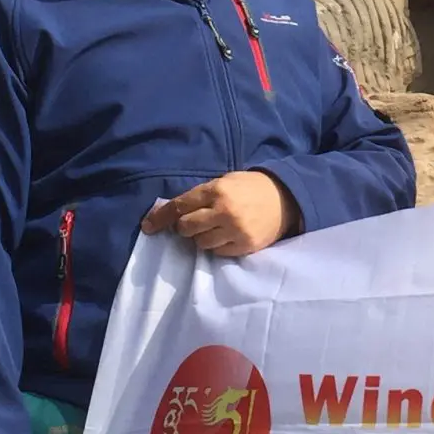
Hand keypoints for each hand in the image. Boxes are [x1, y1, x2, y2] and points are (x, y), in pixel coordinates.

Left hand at [142, 171, 300, 255]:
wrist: (285, 198)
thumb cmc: (250, 187)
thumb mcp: (226, 181)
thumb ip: (201, 195)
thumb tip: (172, 213)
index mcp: (217, 190)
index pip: (180, 206)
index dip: (161, 217)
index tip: (148, 227)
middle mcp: (224, 210)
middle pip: (186, 227)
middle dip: (184, 227)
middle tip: (193, 223)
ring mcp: (235, 230)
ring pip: (200, 243)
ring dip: (201, 237)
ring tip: (214, 228)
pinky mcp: (244, 246)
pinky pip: (217, 252)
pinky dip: (217, 246)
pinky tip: (226, 236)